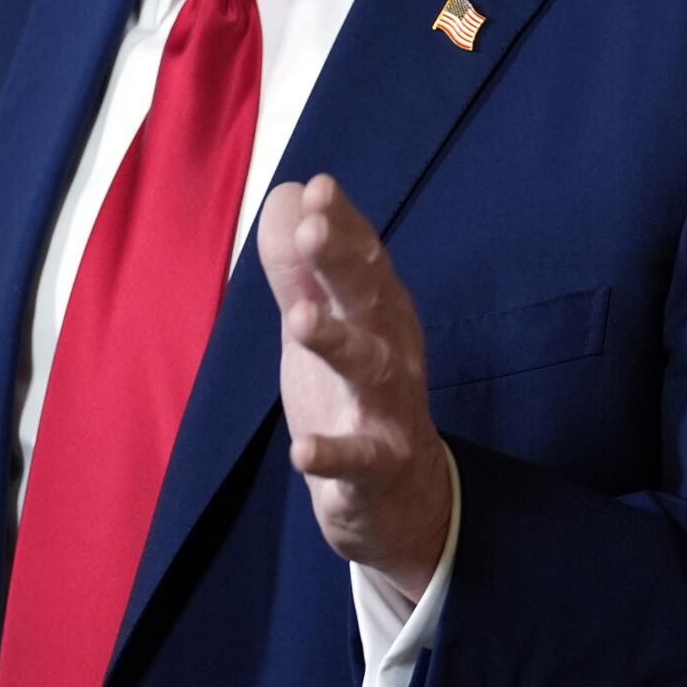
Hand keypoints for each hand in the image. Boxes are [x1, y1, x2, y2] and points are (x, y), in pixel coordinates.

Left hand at [258, 175, 450, 597]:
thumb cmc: (354, 392)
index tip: (317, 187)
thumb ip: (299, 268)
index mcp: (379, 314)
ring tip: (300, 322)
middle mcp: (392, 352)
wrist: (399, 498)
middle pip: (370, 301)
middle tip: (311, 229)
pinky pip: (358, 461)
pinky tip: (303, 451)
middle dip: (342, 264)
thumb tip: (286, 196)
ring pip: (369, 372)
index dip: (343, 224)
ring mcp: (388, 411)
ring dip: (337, 345)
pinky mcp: (376, 468)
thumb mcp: (322, 324)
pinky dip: (332, 456)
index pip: (364, 259)